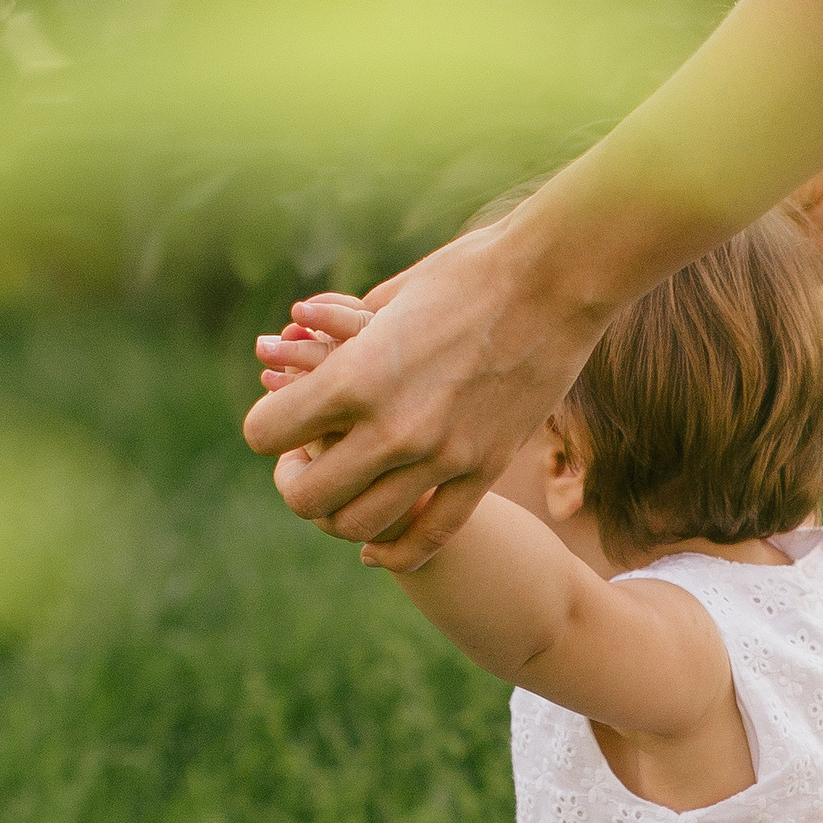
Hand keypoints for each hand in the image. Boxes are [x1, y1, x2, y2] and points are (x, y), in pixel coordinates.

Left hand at [242, 216, 607, 573]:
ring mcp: (442, 457)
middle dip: (295, 485)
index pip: (266, 434)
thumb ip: (346, 338)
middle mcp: (393, 428)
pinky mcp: (484, 471)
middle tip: (304, 466)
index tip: (280, 422)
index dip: (265, 430)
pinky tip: (377, 549)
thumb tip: (309, 343)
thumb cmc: (469, 271)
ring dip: (341, 519)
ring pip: (360, 527)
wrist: (556, 281)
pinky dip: (394, 551)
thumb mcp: (390, 298)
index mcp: (356, 376)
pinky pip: (429, 537)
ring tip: (345, 496)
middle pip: (306, 498)